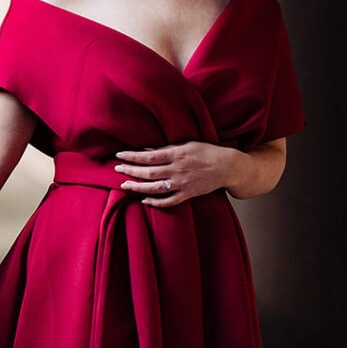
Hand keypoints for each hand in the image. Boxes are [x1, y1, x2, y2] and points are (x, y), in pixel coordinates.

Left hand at [115, 141, 238, 207]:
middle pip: (148, 172)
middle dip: (130, 171)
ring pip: (155, 188)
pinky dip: (156, 202)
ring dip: (138, 187)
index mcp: (177, 155)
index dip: (132, 156)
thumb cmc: (207, 152)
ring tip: (124, 185)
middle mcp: (178, 170)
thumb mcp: (186, 144)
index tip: (119, 155)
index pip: (148, 156)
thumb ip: (165, 149)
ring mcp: (183, 184)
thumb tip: (145, 150)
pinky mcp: (188, 194)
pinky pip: (169, 201)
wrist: (229, 167)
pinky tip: (144, 200)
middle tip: (117, 169)